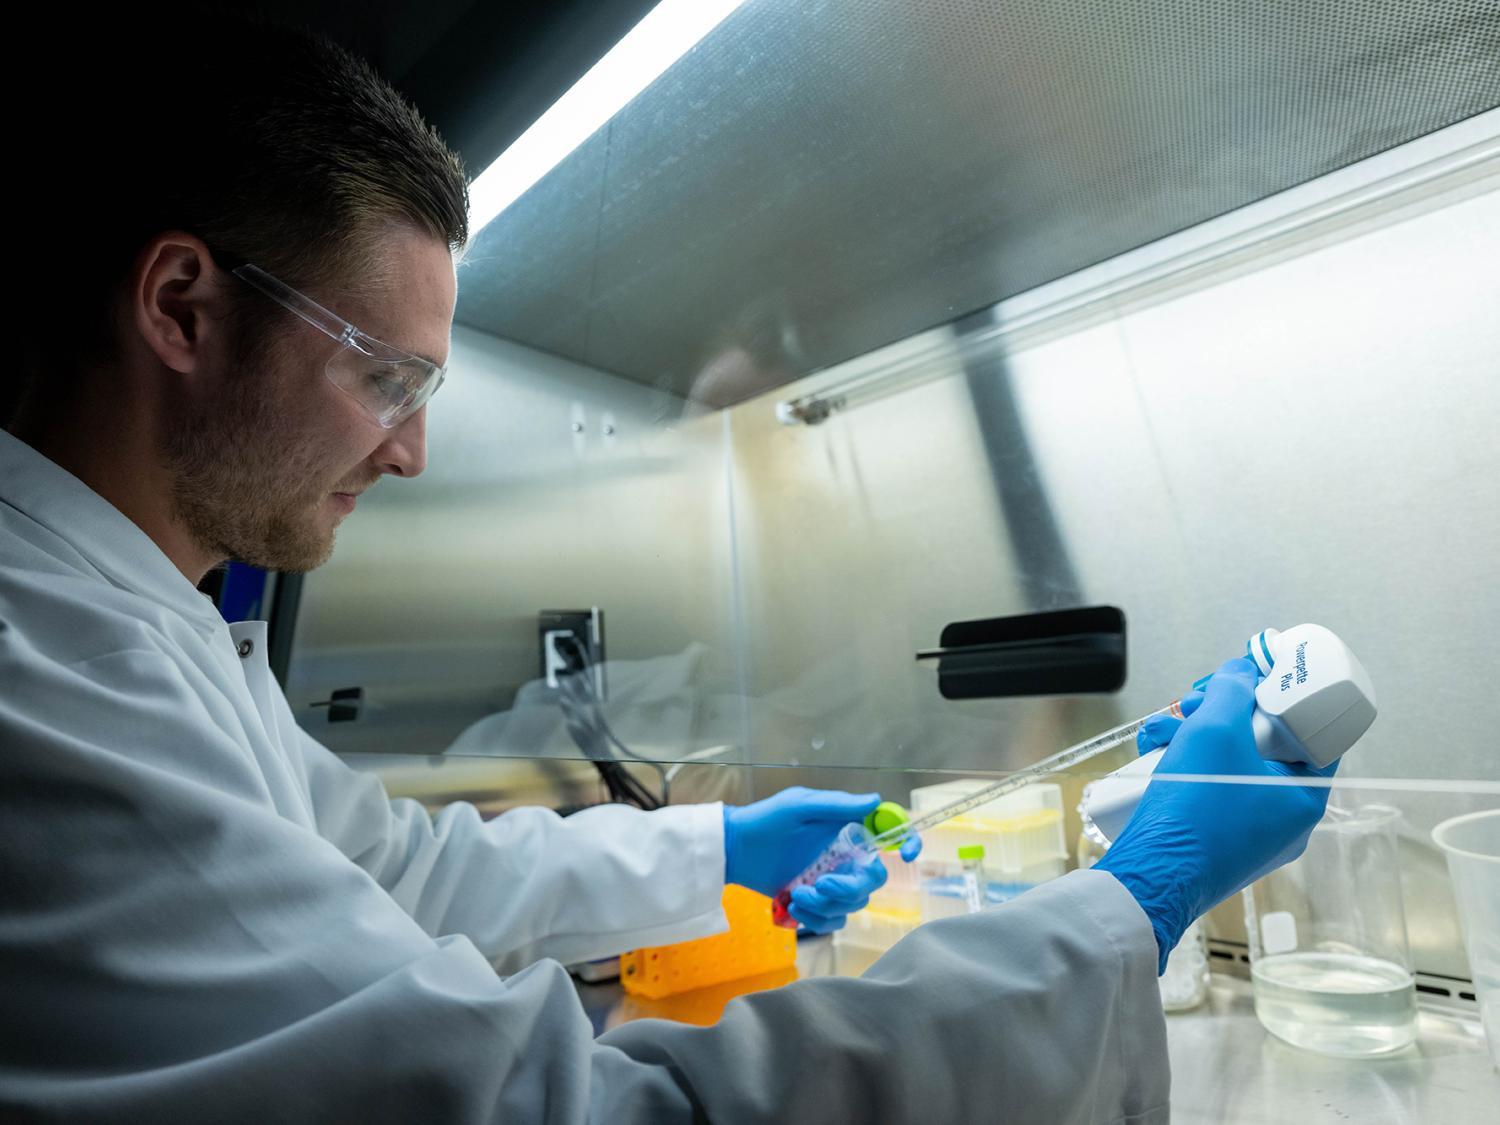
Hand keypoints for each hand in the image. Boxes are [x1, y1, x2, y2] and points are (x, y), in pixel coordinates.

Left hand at [723, 787, 921, 932]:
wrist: (736, 849)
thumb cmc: (766, 819)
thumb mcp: (800, 806)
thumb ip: (837, 805)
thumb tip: (876, 800)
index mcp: (848, 831)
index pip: (888, 835)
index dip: (906, 842)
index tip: (906, 855)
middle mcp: (845, 857)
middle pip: (872, 881)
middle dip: (849, 888)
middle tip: (821, 885)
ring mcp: (832, 881)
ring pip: (852, 904)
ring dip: (826, 904)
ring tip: (797, 895)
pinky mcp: (816, 902)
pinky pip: (833, 920)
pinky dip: (816, 918)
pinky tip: (794, 906)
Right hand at [1095, 658, 1335, 969]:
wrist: (1151, 876)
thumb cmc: (1195, 809)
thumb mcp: (1216, 730)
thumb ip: (1233, 690)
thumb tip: (1243, 670)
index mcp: (1305, 797)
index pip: (1311, 731)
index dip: (1281, 697)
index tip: (1251, 679)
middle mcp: (1284, 819)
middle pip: (1262, 744)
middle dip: (1222, 714)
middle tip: (1195, 702)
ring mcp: (1251, 834)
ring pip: (1230, 764)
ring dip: (1194, 736)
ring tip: (1160, 729)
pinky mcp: (1217, 841)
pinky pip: (1211, 790)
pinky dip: (1186, 766)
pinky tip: (1156, 753)